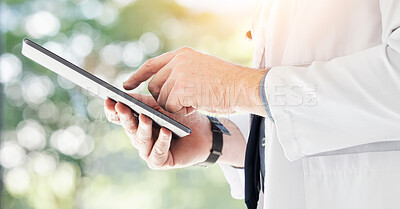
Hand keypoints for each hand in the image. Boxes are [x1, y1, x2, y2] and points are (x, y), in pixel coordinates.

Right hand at [104, 93, 212, 168]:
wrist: (204, 133)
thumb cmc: (182, 118)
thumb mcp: (162, 105)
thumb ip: (144, 101)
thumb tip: (123, 94)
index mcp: (137, 123)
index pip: (119, 118)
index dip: (113, 111)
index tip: (108, 99)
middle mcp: (139, 138)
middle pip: (129, 128)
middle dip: (125, 117)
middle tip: (120, 106)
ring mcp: (148, 151)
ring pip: (141, 140)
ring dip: (143, 128)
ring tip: (146, 118)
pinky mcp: (159, 161)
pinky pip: (157, 152)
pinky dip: (162, 142)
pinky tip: (166, 132)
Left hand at [123, 47, 266, 116]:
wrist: (244, 87)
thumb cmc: (228, 83)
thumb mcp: (201, 70)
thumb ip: (181, 73)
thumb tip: (162, 86)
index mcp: (182, 54)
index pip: (152, 65)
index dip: (137, 76)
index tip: (126, 86)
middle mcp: (178, 60)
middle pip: (154, 86)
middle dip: (163, 99)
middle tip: (182, 103)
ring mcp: (179, 74)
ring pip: (162, 99)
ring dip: (176, 106)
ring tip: (196, 100)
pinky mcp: (181, 88)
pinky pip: (170, 107)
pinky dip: (182, 112)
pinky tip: (197, 105)